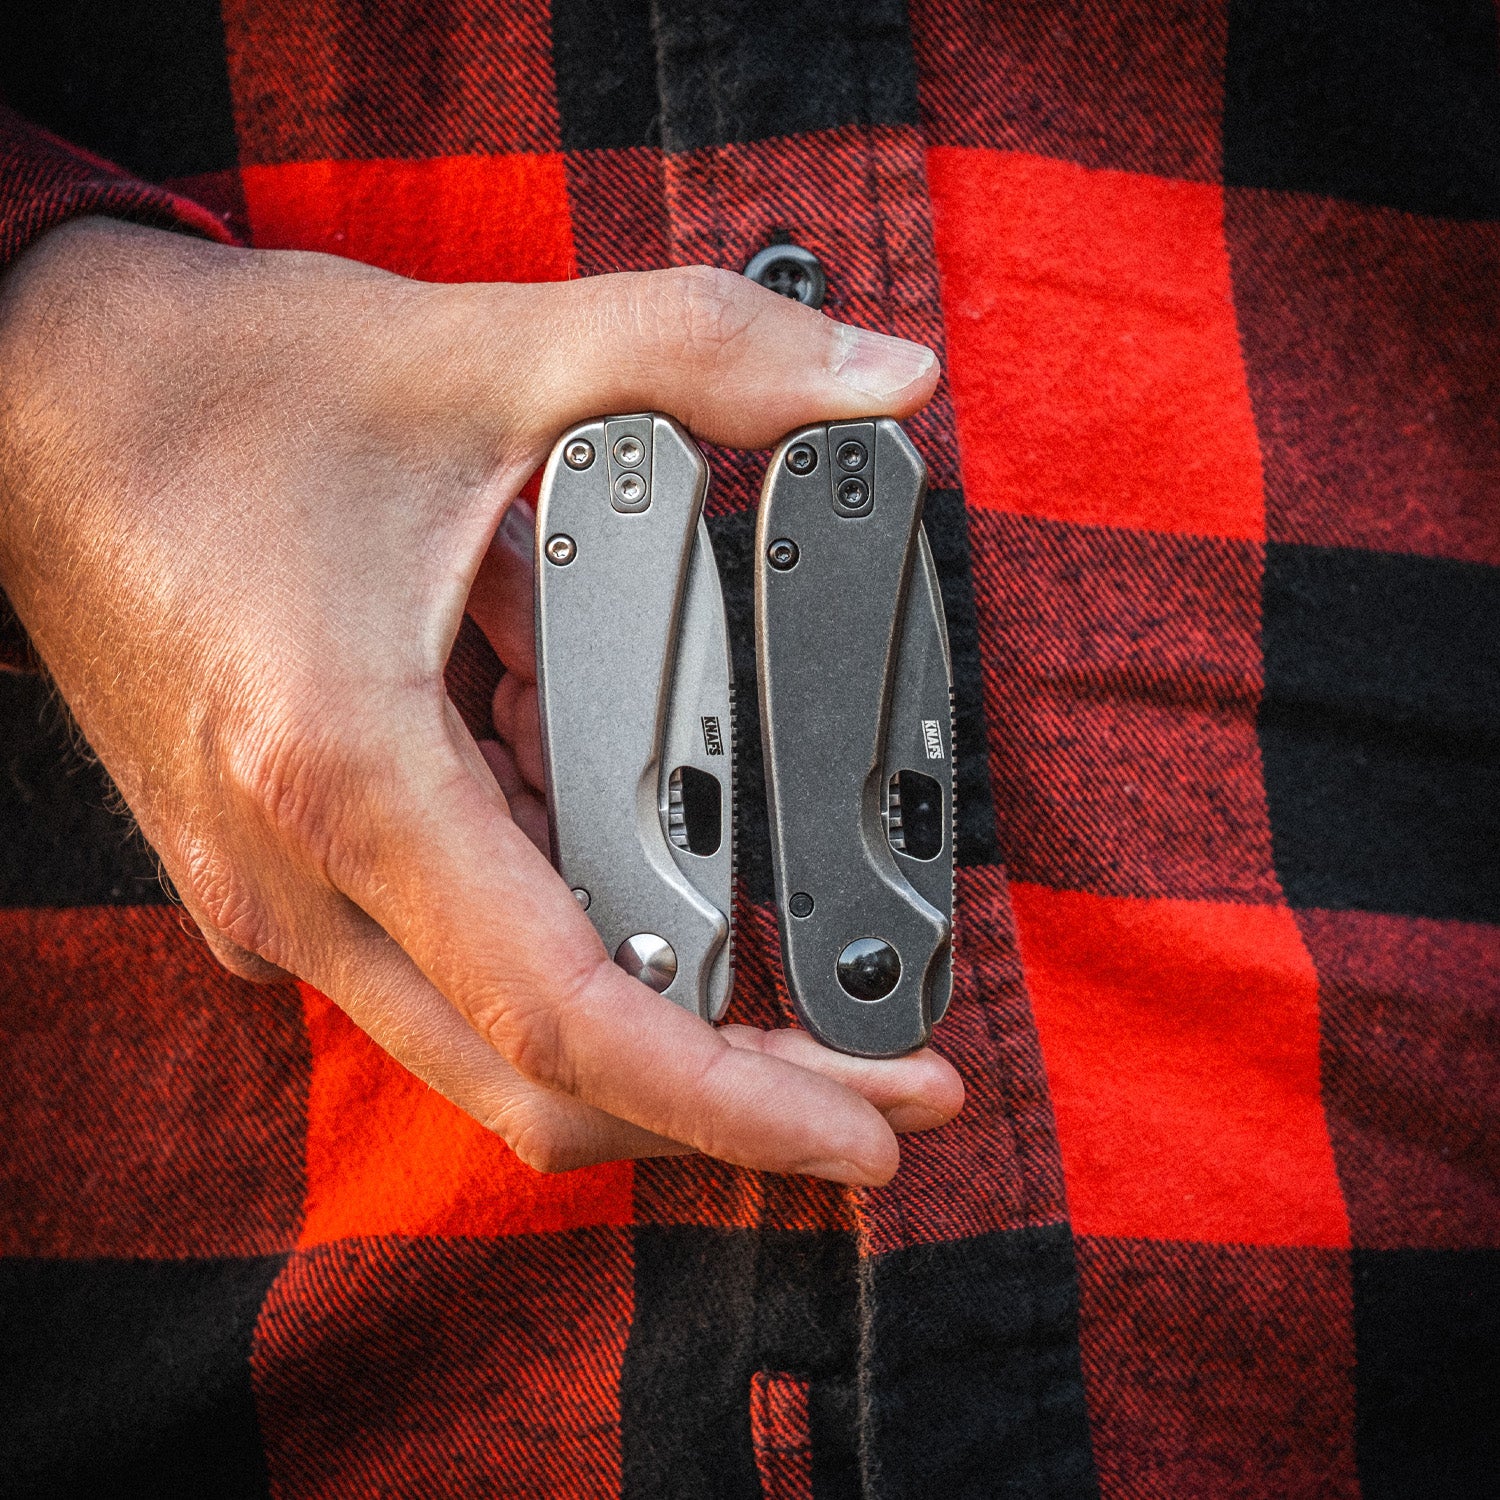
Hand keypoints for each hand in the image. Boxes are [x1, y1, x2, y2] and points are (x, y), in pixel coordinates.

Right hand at [0, 218, 961, 1182]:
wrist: (30, 398)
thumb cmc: (205, 395)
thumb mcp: (481, 354)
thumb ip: (699, 354)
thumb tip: (881, 376)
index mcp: (346, 780)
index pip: (570, 1023)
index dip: (740, 1102)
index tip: (869, 1140)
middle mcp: (300, 882)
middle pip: (550, 1069)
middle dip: (731, 1075)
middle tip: (874, 1048)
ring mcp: (283, 896)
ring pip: (505, 1010)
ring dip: (636, 936)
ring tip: (688, 768)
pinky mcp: (287, 876)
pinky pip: (458, 940)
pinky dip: (557, 875)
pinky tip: (577, 740)